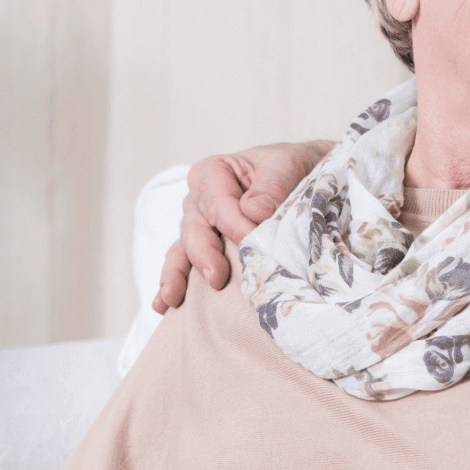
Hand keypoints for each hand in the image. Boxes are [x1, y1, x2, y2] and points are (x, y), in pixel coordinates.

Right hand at [154, 140, 333, 312]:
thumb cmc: (292, 170)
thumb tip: (252, 211)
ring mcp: (199, 225)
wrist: (305, 178)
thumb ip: (272, 185)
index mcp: (214, 172)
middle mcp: (199, 198)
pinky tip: (164, 304)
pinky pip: (183, 264)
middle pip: (195, 228)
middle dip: (204, 255)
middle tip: (217, 279)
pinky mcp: (205, 247)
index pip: (218, 203)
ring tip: (173, 299)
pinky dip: (174, 282)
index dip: (234, 224)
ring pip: (184, 249)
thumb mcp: (288, 165)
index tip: (254, 242)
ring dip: (177, 275)